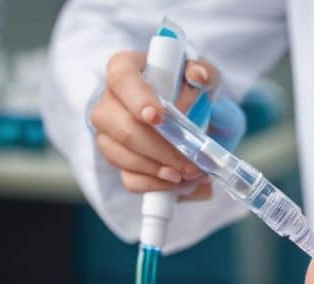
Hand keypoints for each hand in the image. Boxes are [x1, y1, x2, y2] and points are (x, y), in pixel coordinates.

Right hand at [89, 51, 220, 198]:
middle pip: (123, 128)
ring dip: (159, 170)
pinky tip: (178, 182)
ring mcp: (109, 133)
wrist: (194, 114)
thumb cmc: (191, 89)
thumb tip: (198, 75)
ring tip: (191, 174)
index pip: (122, 78)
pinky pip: (129, 178)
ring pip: (122, 156)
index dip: (137, 99)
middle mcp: (110, 101)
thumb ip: (204, 72)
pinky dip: (156, 185)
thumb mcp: (204, 76)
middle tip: (191, 162)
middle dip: (160, 149)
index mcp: (127, 70)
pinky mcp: (118, 160)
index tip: (158, 117)